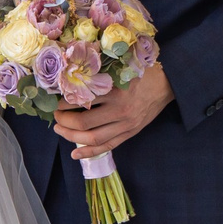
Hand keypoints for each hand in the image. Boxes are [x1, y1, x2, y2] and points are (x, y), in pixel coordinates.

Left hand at [53, 66, 172, 160]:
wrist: (167, 84)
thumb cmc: (141, 72)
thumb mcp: (120, 69)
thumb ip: (100, 76)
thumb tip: (72, 82)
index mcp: (116, 90)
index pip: (83, 100)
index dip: (65, 102)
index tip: (56, 100)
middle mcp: (120, 109)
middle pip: (85, 122)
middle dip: (65, 120)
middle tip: (55, 115)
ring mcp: (125, 124)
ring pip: (93, 137)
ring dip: (72, 136)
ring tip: (60, 129)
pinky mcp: (130, 133)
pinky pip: (107, 146)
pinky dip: (90, 152)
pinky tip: (75, 154)